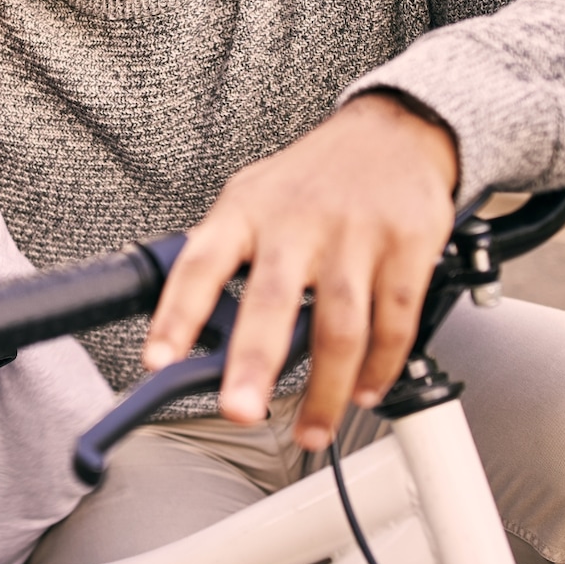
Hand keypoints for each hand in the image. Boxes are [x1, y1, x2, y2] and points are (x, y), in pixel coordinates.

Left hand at [142, 92, 457, 451]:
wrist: (394, 132)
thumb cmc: (312, 178)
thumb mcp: (252, 199)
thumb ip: (224, 258)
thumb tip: (188, 333)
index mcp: (245, 211)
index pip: (199, 265)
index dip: (175, 315)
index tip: (157, 361)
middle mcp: (297, 222)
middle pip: (272, 300)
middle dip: (253, 362)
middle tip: (238, 410)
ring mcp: (355, 234)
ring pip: (340, 326)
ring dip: (325, 390)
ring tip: (312, 431)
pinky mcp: (407, 247)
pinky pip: (395, 323)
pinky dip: (380, 368)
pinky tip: (365, 391)